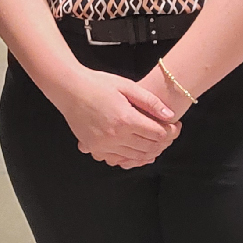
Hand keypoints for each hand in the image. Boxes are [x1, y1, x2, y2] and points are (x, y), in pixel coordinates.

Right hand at [43, 66, 179, 167]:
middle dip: (163, 142)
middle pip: (149, 147)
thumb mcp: (127, 86)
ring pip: (135, 156)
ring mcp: (103, 143)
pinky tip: (135, 149)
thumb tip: (170, 116)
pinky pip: (117, 159)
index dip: (171, 131)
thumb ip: (150, 101)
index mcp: (126, 119)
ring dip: (148, 152)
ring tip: (153, 141)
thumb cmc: (97, 84)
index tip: (175, 125)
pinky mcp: (93, 147)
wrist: (68, 88)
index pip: (158, 134)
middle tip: (166, 134)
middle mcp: (115, 135)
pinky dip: (130, 157)